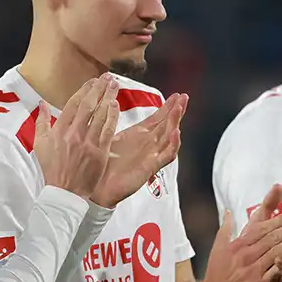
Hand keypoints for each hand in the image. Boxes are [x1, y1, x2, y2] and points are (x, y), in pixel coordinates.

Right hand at [34, 74, 119, 199]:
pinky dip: (112, 116)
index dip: (84, 90)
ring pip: (100, 115)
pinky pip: (108, 130)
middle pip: (89, 106)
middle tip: (107, 78)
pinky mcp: (100, 152)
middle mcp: (74, 134)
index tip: (92, 81)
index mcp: (59, 131)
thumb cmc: (52, 168)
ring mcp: (88, 142)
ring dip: (108, 98)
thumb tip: (41, 104)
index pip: (73, 104)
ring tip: (114, 85)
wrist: (64, 191)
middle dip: (98, 89)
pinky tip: (116, 105)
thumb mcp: (40, 144)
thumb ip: (41, 122)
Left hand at [89, 93, 187, 207]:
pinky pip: (166, 155)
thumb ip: (114, 121)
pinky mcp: (150, 167)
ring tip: (179, 109)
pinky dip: (173, 144)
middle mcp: (148, 144)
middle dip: (176, 110)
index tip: (176, 95)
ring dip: (175, 123)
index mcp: (139, 135)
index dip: (168, 106)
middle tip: (184, 97)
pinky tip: (176, 133)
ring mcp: (151, 155)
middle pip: (168, 124)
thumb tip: (111, 102)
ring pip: (169, 137)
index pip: (158, 118)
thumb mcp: (110, 137)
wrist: (98, 187)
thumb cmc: (103, 164)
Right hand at [194, 184, 281, 281]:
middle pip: (273, 237)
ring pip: (277, 251)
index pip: (262, 228)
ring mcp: (254, 270)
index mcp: (238, 245)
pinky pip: (278, 270)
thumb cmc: (216, 274)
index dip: (279, 220)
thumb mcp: (217, 248)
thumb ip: (226, 228)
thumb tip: (228, 211)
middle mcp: (246, 255)